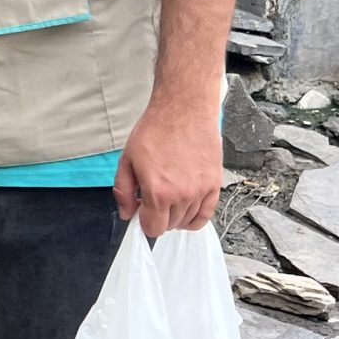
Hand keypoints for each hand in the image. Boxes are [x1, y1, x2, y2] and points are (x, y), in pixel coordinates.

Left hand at [113, 97, 222, 236]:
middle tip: (153, 197)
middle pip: (170, 226)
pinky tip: (186, 207)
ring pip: (187, 221)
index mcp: (158, 191)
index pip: (153, 228)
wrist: (183, 110)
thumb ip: (124, 191)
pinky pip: (207, 214)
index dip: (144, 222)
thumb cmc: (156, 130)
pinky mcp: (214, 184)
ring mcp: (201, 191)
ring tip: (169, 195)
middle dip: (158, 216)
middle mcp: (182, 195)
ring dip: (176, 215)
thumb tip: (126, 213)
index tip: (142, 211)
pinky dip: (195, 216)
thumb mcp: (127, 159)